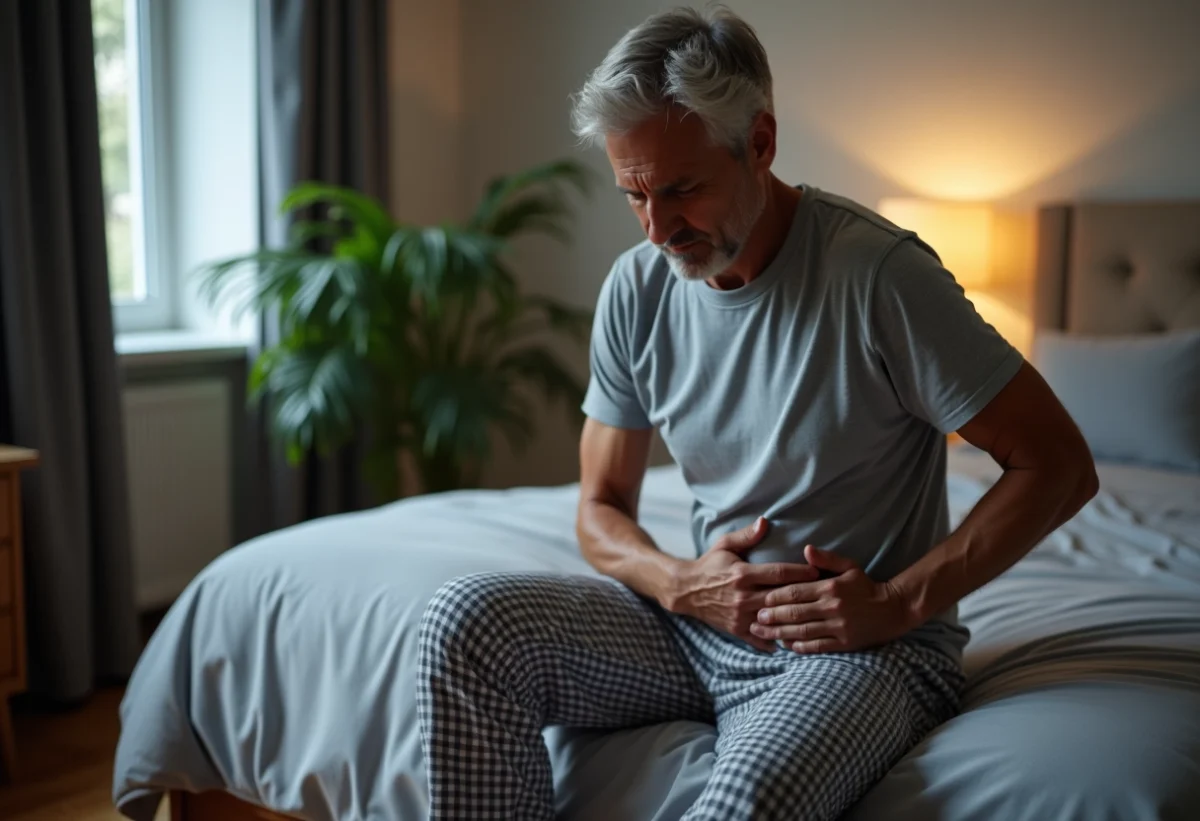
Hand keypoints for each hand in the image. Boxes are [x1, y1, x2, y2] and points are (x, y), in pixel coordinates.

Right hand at [669, 517, 821, 651]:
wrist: (686, 590)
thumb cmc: (710, 564)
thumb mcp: (724, 545)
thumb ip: (746, 535)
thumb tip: (765, 521)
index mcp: (742, 574)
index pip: (778, 573)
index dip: (800, 572)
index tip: (818, 570)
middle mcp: (742, 597)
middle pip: (780, 598)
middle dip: (804, 596)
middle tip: (826, 594)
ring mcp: (740, 616)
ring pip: (774, 619)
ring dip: (794, 619)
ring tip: (816, 618)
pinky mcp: (737, 629)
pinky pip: (761, 638)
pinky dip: (778, 640)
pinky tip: (795, 639)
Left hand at [749, 545, 913, 653]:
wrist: (893, 609)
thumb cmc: (866, 586)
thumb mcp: (849, 566)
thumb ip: (826, 558)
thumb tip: (806, 549)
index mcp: (830, 587)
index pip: (796, 592)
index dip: (775, 597)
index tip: (760, 600)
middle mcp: (832, 607)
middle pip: (795, 612)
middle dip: (772, 616)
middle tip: (755, 619)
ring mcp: (838, 626)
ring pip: (802, 631)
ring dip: (780, 633)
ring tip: (763, 633)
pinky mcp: (844, 643)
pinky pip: (817, 646)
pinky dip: (800, 647)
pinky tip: (786, 646)